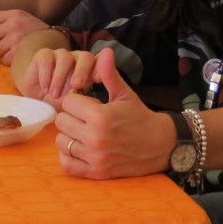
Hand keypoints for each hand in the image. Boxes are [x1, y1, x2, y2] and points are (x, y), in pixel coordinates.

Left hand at [0, 9, 49, 63]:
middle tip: (0, 45)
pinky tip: (17, 56)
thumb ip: (1, 24)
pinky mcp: (20, 53)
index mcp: (13, 14)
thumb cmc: (35, 31)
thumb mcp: (20, 19)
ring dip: (0, 53)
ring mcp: (17, 39)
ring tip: (11, 50)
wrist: (57, 40)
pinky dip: (9, 61)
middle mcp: (14, 24)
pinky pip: (4, 60)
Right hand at [18, 47, 97, 107]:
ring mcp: (60, 55)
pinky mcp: (43, 55)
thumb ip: (88, 101)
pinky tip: (46, 89)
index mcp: (90, 69)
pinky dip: (46, 76)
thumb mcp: (77, 105)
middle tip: (76, 86)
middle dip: (82, 71)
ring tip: (55, 95)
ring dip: (60, 78)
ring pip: (65, 58)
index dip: (101, 68)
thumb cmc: (60, 103)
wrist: (37, 100)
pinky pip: (47, 61)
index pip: (100, 63)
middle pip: (85, 57)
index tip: (98, 80)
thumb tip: (96, 103)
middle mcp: (77, 59)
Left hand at [55, 49, 173, 179]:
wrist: (161, 145)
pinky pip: (67, 165)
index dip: (76, 100)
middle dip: (71, 117)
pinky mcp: (97, 173)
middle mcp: (95, 138)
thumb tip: (105, 51)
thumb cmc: (139, 117)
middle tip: (84, 119)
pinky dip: (69, 157)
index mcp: (100, 116)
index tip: (86, 103)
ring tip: (83, 133)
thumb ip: (109, 74)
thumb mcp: (124, 94)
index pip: (68, 102)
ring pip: (61, 142)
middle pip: (61, 121)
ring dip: (69, 137)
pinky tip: (79, 148)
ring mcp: (95, 158)